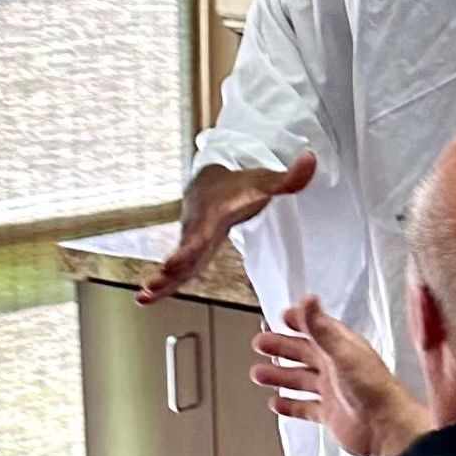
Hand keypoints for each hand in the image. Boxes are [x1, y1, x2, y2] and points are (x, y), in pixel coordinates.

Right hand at [138, 153, 317, 304]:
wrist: (211, 181)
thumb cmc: (240, 184)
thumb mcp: (266, 180)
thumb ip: (290, 176)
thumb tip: (312, 157)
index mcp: (215, 215)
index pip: (202, 233)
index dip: (189, 247)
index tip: (173, 260)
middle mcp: (197, 229)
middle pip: (183, 251)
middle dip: (171, 267)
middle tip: (154, 281)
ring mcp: (191, 242)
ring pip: (175, 265)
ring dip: (160, 281)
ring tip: (143, 297)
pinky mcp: (189, 253)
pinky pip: (175, 271)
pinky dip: (161, 284)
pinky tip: (144, 298)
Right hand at [250, 295, 432, 455]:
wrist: (386, 428)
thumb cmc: (374, 388)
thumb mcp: (343, 352)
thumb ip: (321, 328)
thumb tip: (308, 300)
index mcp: (341, 348)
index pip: (317, 328)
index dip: (300, 321)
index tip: (283, 316)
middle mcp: (336, 368)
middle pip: (303, 353)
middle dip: (281, 347)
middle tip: (260, 342)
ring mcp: (332, 391)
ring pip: (300, 380)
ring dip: (279, 375)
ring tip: (258, 373)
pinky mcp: (329, 414)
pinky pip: (304, 407)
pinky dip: (290, 405)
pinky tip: (276, 403)